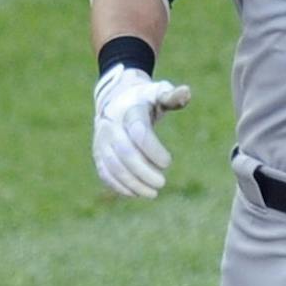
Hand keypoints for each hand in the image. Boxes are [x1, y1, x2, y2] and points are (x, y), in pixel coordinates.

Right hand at [92, 65, 191, 198]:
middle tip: (161, 183)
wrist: (115, 98)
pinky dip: (118, 185)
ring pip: (113, 165)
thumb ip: (172, 96)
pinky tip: (135, 194)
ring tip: (152, 194)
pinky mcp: (98, 152)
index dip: (153, 150)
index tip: (168, 163)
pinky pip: (104, 171)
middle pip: (124, 153)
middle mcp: (111, 126)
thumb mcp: (158, 92)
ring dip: (132, 183)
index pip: (138, 133)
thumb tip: (186, 92)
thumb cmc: (144, 98)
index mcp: (129, 111)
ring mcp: (102, 140)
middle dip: (143, 171)